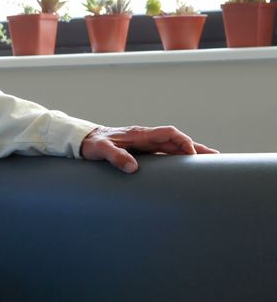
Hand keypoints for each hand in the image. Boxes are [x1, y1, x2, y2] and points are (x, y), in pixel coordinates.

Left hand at [80, 125, 218, 173]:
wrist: (84, 140)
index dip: (183, 142)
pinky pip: (165, 154)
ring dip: (191, 153)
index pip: (168, 134)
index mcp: (140, 134)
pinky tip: (188, 167)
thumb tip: (133, 168)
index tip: (192, 154)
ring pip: (173, 147)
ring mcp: (146, 144)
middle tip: (217, 158)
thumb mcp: (102, 150)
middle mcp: (146, 137)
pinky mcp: (143, 151)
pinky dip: (179, 158)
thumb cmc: (93, 144)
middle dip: (196, 148)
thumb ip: (116, 157)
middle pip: (177, 140)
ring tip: (211, 163)